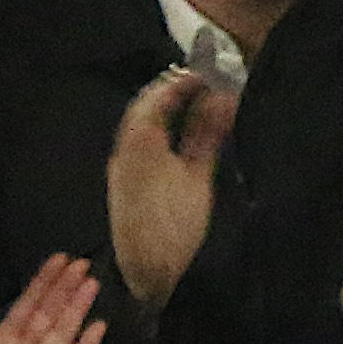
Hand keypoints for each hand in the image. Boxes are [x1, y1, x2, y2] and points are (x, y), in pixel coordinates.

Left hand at [105, 68, 234, 310]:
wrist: (142, 270)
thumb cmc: (174, 224)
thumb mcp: (198, 177)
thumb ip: (207, 133)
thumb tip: (222, 96)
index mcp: (141, 139)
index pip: (161, 95)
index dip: (185, 80)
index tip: (212, 72)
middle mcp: (124, 144)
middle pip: (146, 105)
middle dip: (173, 90)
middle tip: (205, 83)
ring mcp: (120, 161)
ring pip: (140, 121)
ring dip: (165, 108)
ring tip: (196, 104)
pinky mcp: (122, 177)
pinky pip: (138, 137)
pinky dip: (158, 126)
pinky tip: (178, 133)